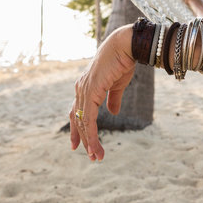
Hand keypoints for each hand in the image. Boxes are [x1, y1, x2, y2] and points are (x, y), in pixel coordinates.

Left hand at [68, 25, 135, 160]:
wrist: (125, 46)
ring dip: (89, 141)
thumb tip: (113, 113)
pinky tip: (95, 145)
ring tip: (96, 156)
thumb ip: (113, 99)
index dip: (77, 129)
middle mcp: (80, 89)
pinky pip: (89, 118)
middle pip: (78, 120)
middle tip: (91, 156)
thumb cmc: (122, 61)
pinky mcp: (90, 91)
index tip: (77, 145)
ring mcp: (84, 90)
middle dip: (83, 139)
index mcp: (86, 87)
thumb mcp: (117, 85)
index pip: (77, 112)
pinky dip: (91, 134)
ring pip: (83, 122)